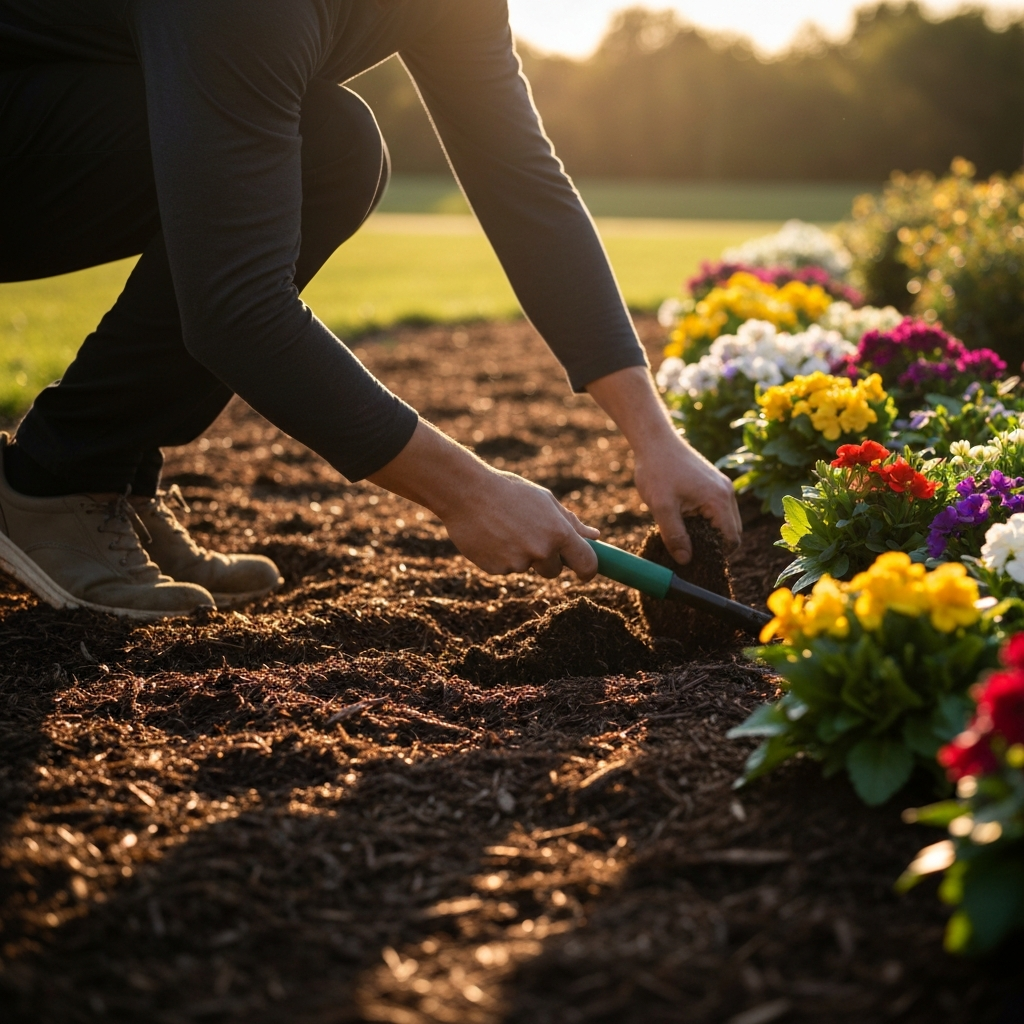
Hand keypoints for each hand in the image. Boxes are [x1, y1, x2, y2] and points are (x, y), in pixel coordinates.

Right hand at [368, 420, 598, 579]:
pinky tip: (491, 536)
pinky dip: (501, 557)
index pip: (586, 564)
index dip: (588, 570)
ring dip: (521, 554)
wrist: (465, 492)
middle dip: (547, 559)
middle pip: (554, 571)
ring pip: (527, 568)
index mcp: (558, 532)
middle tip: (529, 533)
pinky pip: (506, 569)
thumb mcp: (544, 500)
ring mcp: (517, 563)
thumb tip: (594, 537)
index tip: (584, 571)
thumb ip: (570, 522)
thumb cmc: (509, 491)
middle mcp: (541, 551)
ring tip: (504, 528)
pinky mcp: (496, 570)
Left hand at [633, 433, 741, 563]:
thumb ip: (674, 535)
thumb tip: (685, 560)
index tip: (697, 559)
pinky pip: (718, 508)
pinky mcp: (714, 481)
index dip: (717, 554)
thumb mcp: (662, 507)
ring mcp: (722, 485)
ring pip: (726, 520)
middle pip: (732, 531)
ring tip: (686, 534)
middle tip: (690, 549)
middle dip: (715, 544)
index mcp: (719, 500)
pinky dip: (707, 518)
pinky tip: (685, 518)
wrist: (654, 440)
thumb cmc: (657, 470)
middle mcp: (727, 492)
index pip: (731, 540)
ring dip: (710, 531)